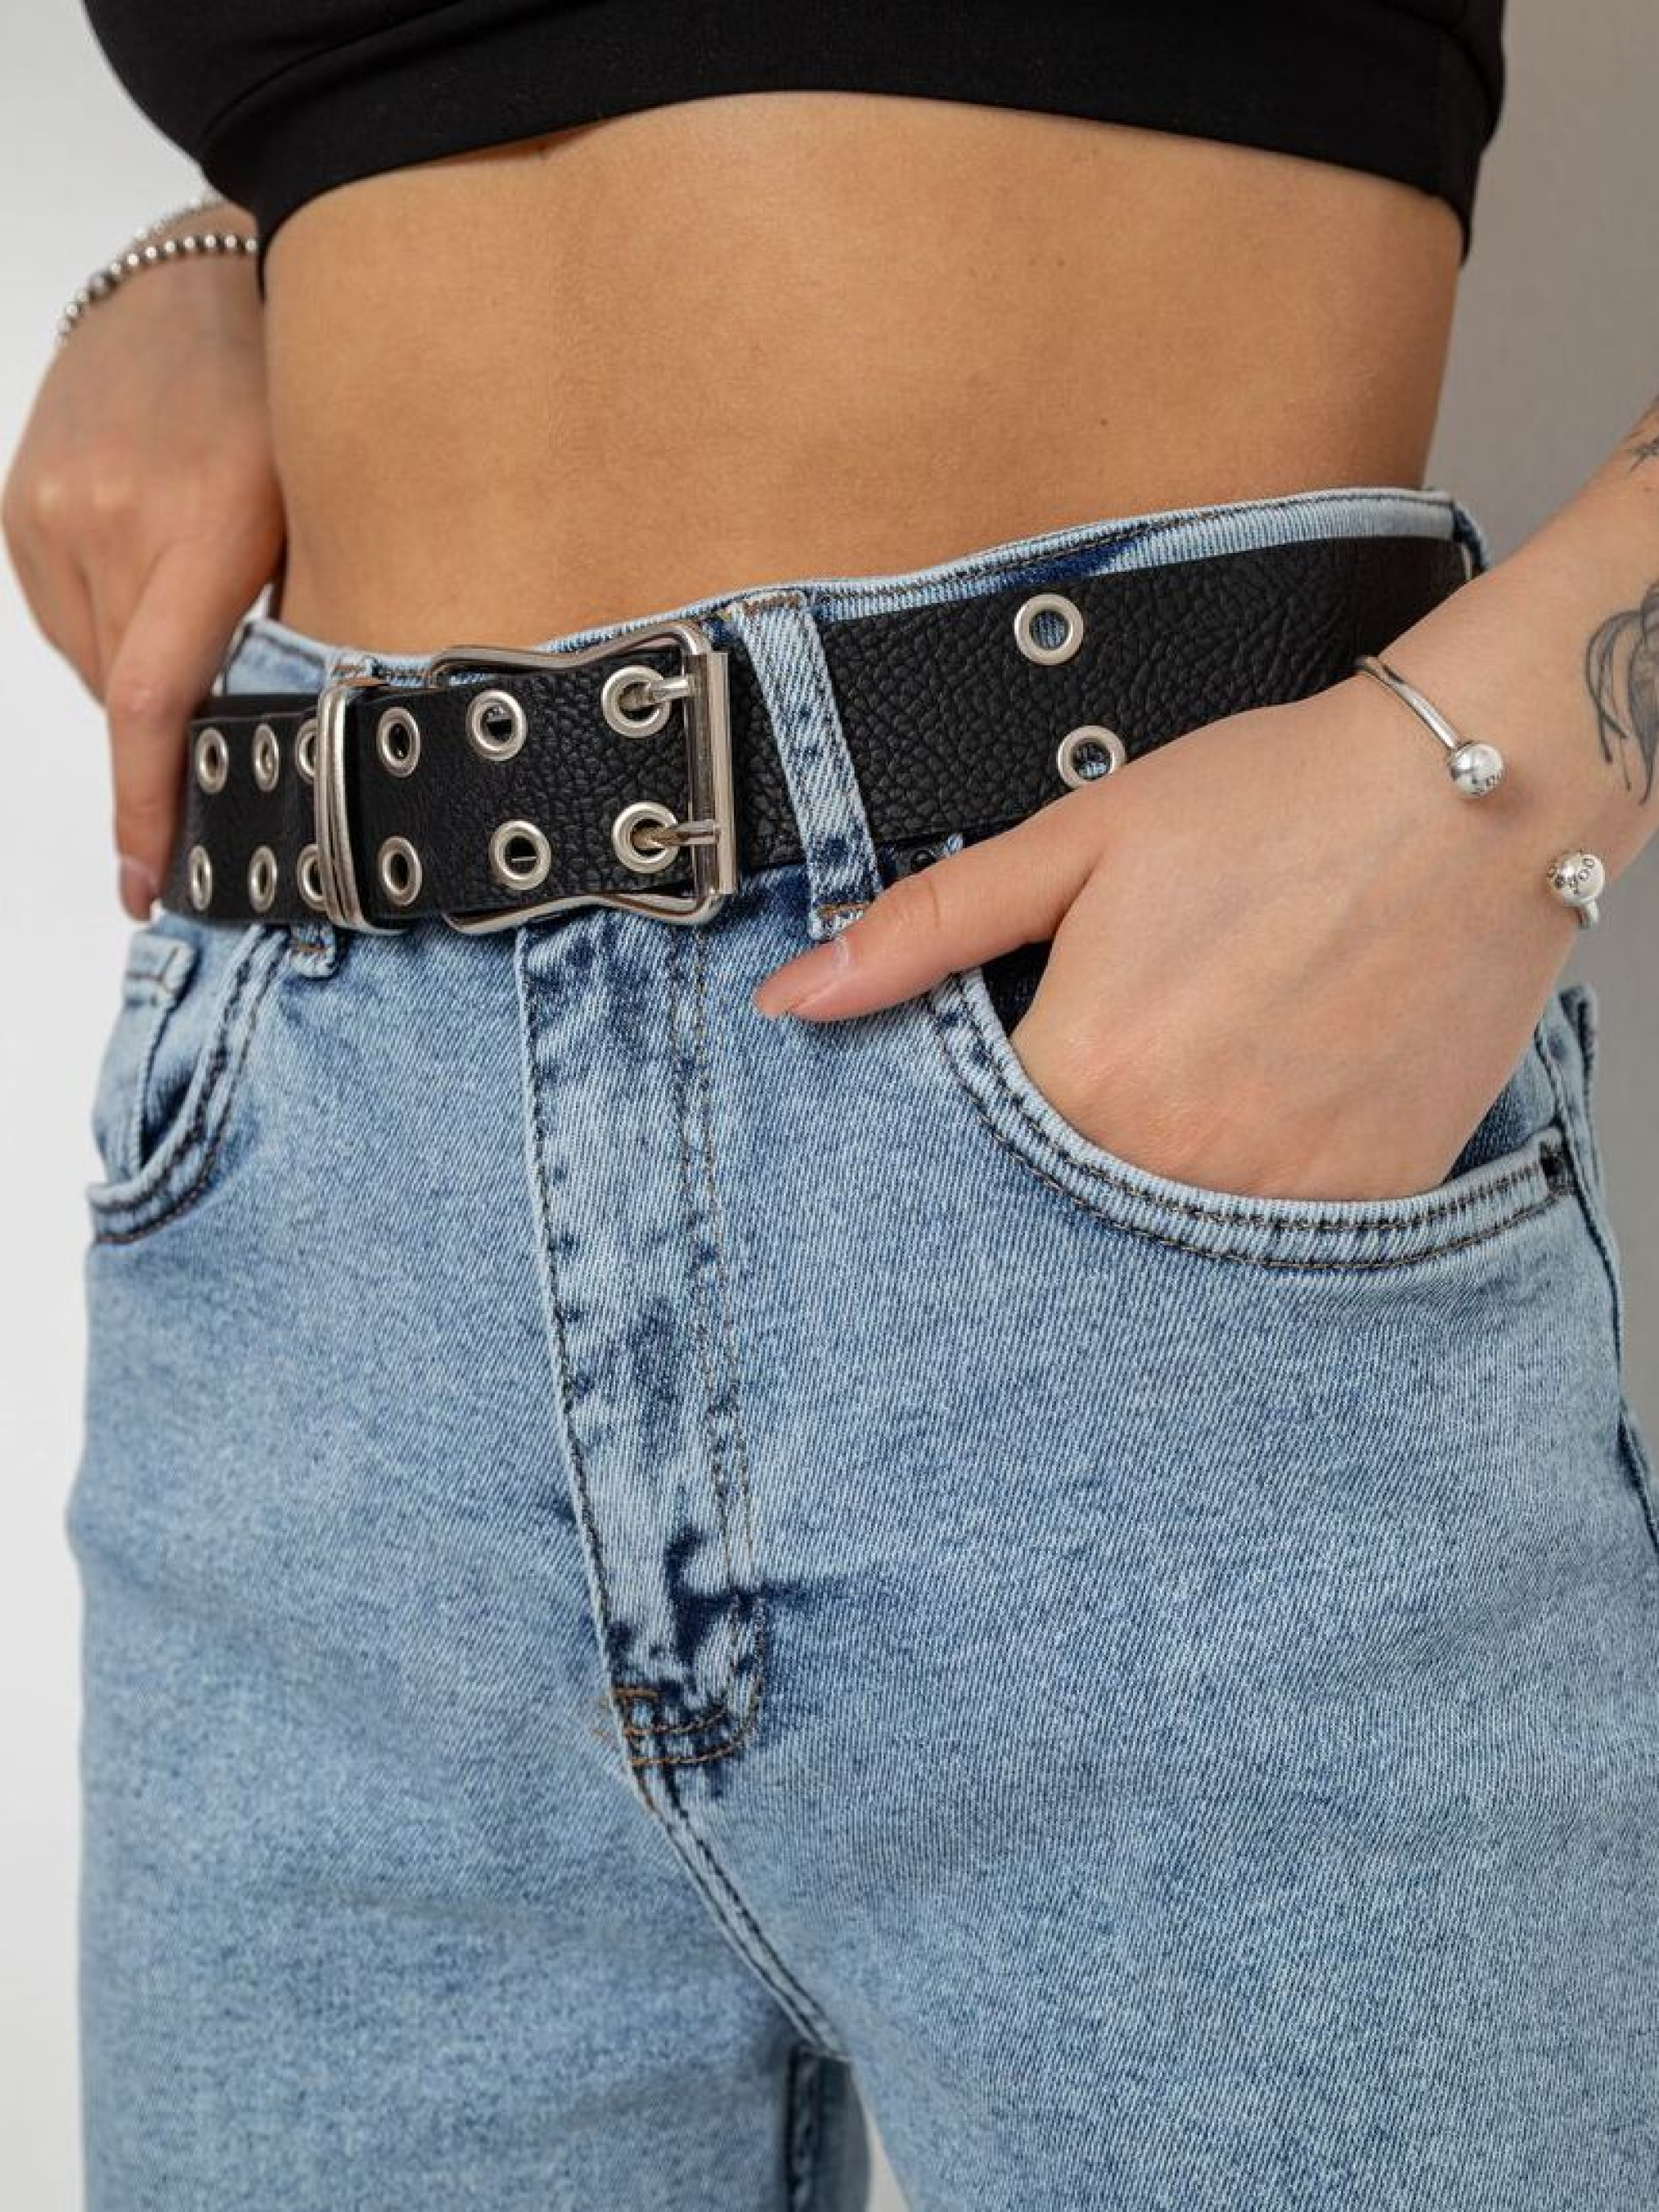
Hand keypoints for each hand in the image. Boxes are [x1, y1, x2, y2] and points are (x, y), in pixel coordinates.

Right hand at [3, 219, 282, 916]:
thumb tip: (275, 748)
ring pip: (97, 664)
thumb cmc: (291, 404)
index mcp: (200, 530)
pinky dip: (113, 627)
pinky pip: (66, 616)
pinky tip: (157, 572)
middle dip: (176, 738)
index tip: (146, 883)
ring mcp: (52, 509)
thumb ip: (291, 628)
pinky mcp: (21, 502)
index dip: (149, 810)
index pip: (157, 707)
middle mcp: (109, 521)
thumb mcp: (324, 518)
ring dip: (146, 674)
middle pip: (131, 698)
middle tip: (235, 727)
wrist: (204, 282)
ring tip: (200, 601)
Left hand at [752, 680, 1578, 1202]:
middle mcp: (1173, 1163)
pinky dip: (1250, 1197)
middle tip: (1117, 1074)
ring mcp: (1278, 1198)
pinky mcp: (1366, 1204)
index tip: (999, 1091)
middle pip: (1060, 1212)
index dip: (964, 1131)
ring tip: (1194, 1083)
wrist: (1472, 799)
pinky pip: (1276, 1245)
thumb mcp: (1076, 843)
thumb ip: (925, 932)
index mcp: (1084, 1076)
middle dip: (1053, 1168)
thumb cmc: (1275, 805)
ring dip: (1149, 1190)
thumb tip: (794, 997)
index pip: (965, 1163)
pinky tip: (1266, 1111)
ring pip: (1164, 1240)